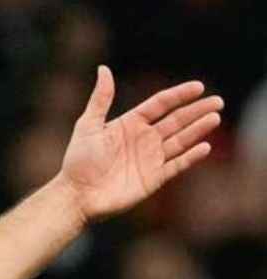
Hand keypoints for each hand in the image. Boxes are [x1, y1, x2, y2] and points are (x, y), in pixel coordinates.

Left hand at [59, 65, 223, 221]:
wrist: (76, 195)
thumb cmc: (78, 160)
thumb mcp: (87, 125)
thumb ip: (100, 99)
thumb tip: (103, 69)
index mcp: (129, 124)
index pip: (160, 105)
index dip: (178, 95)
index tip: (198, 87)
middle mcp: (143, 139)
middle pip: (176, 121)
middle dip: (196, 111)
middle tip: (217, 101)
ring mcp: (150, 159)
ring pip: (180, 140)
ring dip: (198, 129)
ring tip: (214, 118)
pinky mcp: (153, 178)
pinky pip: (176, 165)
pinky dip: (190, 157)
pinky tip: (204, 146)